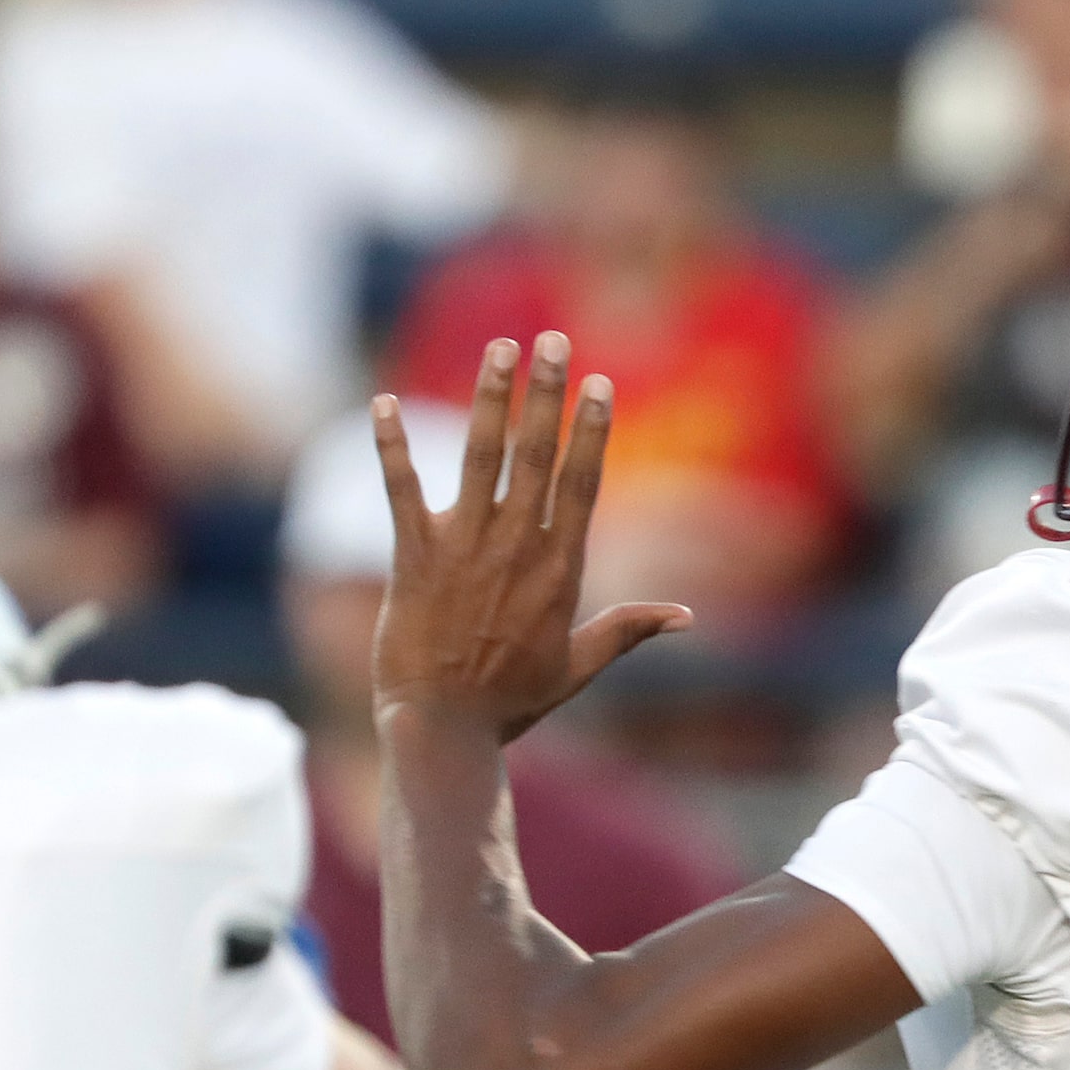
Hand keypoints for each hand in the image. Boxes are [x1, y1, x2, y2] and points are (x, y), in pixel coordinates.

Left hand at [371, 331, 690, 743]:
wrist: (442, 730)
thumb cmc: (510, 702)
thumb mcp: (579, 667)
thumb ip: (629, 630)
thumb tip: (687, 617)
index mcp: (559, 570)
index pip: (581, 484)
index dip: (590, 430)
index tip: (598, 383)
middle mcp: (516, 549)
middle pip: (536, 456)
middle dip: (545, 393)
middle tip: (550, 339)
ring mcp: (463, 550)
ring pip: (480, 458)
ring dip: (488, 399)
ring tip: (497, 349)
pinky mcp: (413, 558)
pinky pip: (401, 491)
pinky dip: (391, 446)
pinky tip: (382, 403)